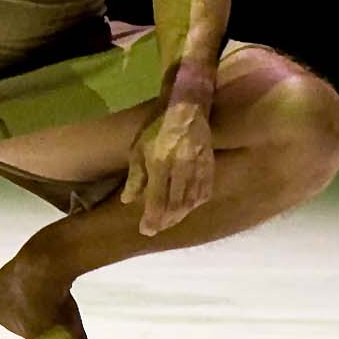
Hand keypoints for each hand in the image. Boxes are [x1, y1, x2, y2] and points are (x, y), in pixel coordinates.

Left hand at [123, 94, 216, 236]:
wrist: (187, 108)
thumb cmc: (156, 126)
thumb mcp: (138, 148)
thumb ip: (136, 177)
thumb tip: (128, 201)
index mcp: (161, 163)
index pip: (157, 198)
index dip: (152, 217)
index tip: (146, 230)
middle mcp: (182, 168)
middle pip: (176, 203)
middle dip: (166, 220)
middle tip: (156, 230)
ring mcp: (199, 168)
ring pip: (192, 199)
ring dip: (181, 214)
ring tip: (169, 223)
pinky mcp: (210, 165)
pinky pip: (205, 190)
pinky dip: (196, 202)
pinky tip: (190, 208)